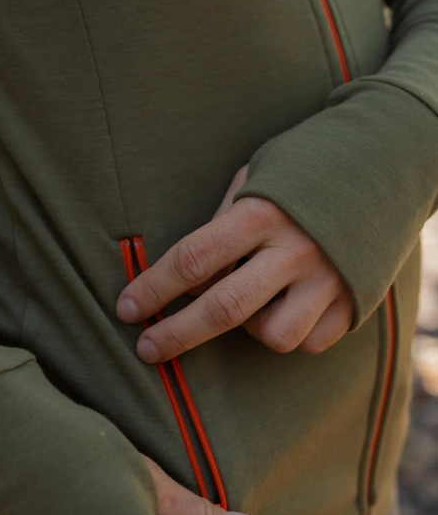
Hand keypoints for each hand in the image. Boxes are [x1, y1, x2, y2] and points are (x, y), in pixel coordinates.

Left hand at [116, 165, 353, 361]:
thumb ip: (224, 222)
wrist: (387, 164)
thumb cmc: (305, 171)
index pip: (195, 259)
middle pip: (223, 308)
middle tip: (147, 350)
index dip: (154, 287)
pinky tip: (290, 306)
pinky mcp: (354, 301)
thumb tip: (185, 272)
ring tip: (254, 302)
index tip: (127, 308)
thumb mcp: (259, 178)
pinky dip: (293, 331)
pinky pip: (310, 341)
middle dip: (176, 334)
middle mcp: (295, 250)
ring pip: (273, 335)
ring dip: (250, 329)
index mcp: (263, 213)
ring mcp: (329, 280)